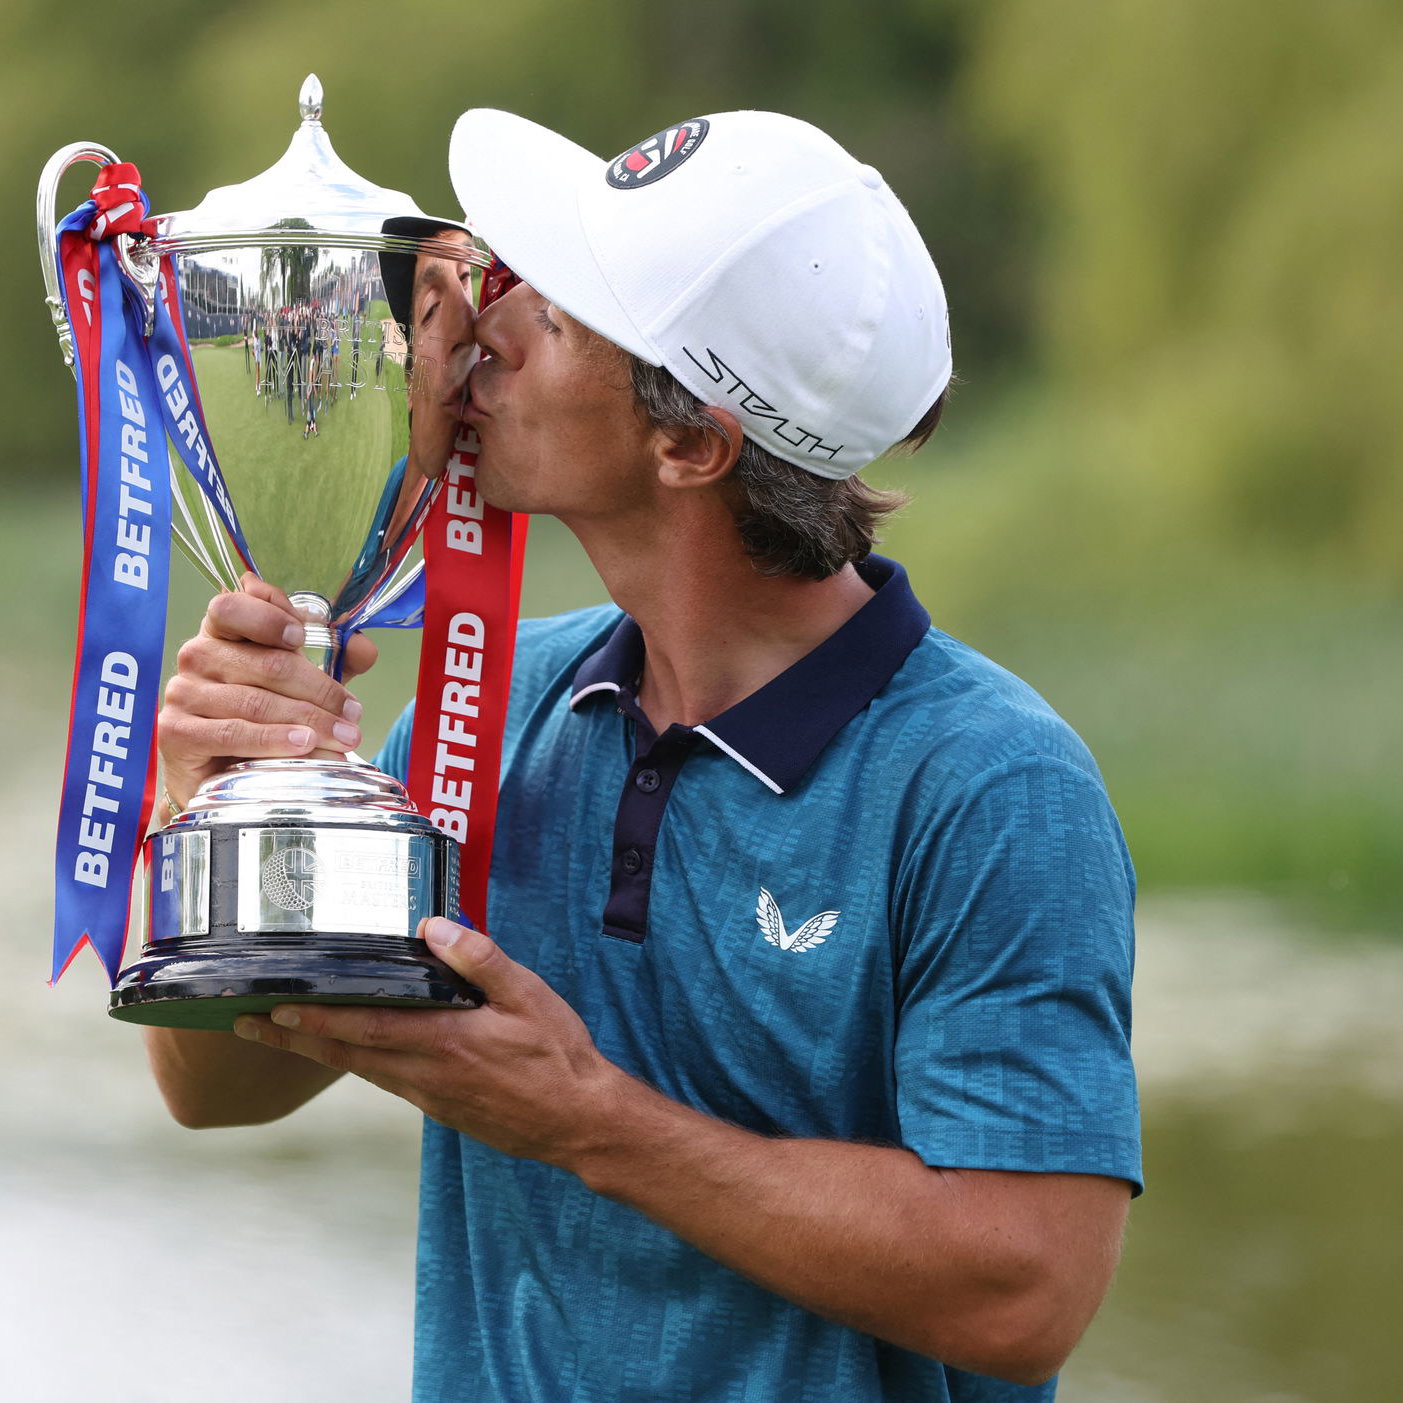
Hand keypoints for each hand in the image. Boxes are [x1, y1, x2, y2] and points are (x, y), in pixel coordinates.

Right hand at [158, 573, 378, 807]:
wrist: (218, 774)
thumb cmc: (262, 719)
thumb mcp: (302, 684)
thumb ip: (333, 660)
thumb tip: (365, 647)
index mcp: (222, 632)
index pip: (235, 607)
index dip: (271, 615)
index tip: (306, 634)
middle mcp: (197, 656)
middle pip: (267, 663)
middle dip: (320, 690)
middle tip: (354, 713)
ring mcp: (183, 693)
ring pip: (257, 701)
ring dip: (309, 720)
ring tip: (343, 736)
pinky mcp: (177, 731)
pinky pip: (234, 732)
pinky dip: (274, 739)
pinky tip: (303, 744)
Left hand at [231, 918, 626, 1166]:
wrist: (579, 1122)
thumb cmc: (558, 1057)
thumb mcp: (529, 996)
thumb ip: (481, 960)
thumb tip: (434, 926)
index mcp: (442, 1042)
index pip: (362, 1028)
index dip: (312, 1018)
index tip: (270, 1008)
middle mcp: (424, 1074)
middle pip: (344, 1054)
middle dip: (290, 1038)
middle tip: (243, 1025)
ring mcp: (429, 1096)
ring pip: (359, 1070)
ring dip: (314, 1051)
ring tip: (279, 1033)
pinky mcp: (440, 1107)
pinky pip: (384, 1080)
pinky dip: (354, 1063)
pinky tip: (350, 1051)